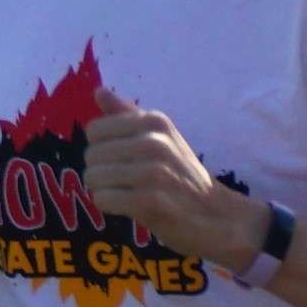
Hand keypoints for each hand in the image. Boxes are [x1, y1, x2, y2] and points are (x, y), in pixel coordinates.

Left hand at [80, 107, 268, 268]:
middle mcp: (154, 142)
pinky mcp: (149, 201)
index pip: (94, 130)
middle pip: (91, 155)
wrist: (215, 215)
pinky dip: (109, 206)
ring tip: (127, 194)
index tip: (121, 160)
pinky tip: (129, 207)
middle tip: (125, 182)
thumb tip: (98, 91)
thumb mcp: (161, 136)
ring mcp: (153, 172)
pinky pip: (102, 199)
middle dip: (100, 172)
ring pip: (93, 177)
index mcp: (154, 121)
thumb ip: (127, 114)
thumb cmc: (182, 174)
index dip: (101, 149)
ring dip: (103, 190)